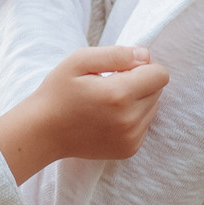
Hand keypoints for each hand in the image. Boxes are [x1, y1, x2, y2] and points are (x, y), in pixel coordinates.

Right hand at [0, 45, 167, 181]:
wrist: (42, 132)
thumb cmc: (58, 92)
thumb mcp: (79, 60)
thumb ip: (117, 54)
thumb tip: (146, 55)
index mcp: (119, 94)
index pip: (160, 74)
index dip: (143, 66)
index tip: (120, 69)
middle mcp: (130, 120)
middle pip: (158, 91)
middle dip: (141, 83)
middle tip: (110, 85)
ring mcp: (130, 138)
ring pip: (153, 108)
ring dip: (138, 101)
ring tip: (108, 102)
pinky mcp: (129, 150)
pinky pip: (145, 125)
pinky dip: (133, 118)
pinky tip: (109, 117)